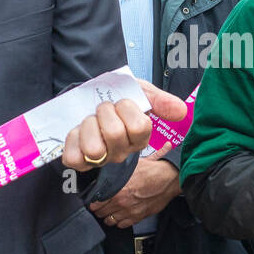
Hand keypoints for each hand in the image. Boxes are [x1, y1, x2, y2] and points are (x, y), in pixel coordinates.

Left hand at [61, 80, 187, 171]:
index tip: (121, 102)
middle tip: (103, 109)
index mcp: (139, 138)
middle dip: (104, 112)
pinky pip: (74, 156)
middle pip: (115, 134)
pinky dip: (72, 138)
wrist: (88, 96)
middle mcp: (122, 152)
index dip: (126, 108)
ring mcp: (101, 159)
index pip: (140, 127)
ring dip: (88, 125)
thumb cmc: (115, 96)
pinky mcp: (79, 161)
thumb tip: (181, 111)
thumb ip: (160, 101)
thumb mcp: (139, 92)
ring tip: (90, 120)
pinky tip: (77, 131)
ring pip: (94, 148)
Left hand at [89, 158, 180, 227]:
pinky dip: (119, 222)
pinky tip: (120, 216)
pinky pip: (123, 225)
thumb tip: (106, 170)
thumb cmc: (152, 170)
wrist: (169, 179)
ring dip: (108, 217)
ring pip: (110, 221)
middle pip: (101, 213)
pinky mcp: (139, 217)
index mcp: (117, 190)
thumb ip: (116, 171)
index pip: (96, 203)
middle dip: (99, 210)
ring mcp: (130, 212)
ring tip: (109, 212)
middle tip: (100, 206)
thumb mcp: (130, 165)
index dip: (93, 202)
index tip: (93, 201)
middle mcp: (121, 203)